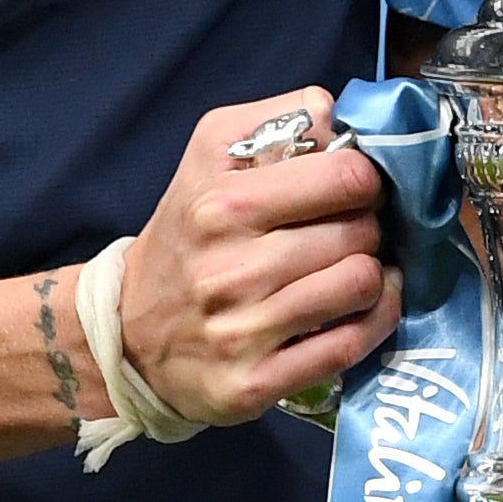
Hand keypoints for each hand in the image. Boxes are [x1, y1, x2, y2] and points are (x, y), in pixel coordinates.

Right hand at [118, 92, 400, 425]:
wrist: (128, 334)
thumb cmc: (187, 234)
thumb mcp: (211, 155)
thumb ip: (280, 119)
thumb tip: (345, 117)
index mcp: (221, 203)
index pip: (345, 176)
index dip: (366, 178)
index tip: (356, 188)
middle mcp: (229, 268)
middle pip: (359, 232)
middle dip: (369, 227)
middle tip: (350, 233)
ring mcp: (242, 331)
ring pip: (361, 285)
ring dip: (373, 276)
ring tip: (354, 270)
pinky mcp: (255, 384)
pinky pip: (350, 345)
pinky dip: (374, 322)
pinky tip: (364, 308)